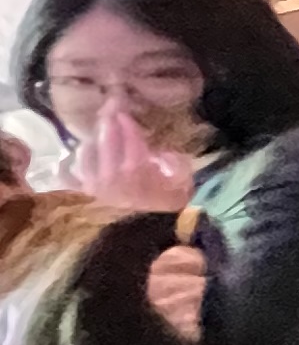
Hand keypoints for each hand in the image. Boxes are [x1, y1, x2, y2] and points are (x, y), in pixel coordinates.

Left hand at [77, 105, 191, 214]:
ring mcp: (93, 185)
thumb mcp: (184, 184)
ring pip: (86, 154)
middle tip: (109, 105)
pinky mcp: (84, 196)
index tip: (124, 108)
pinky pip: (69, 176)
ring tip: (96, 131)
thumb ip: (177, 163)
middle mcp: (110, 174)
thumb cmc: (169, 209)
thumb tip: (164, 152)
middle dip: (108, 121)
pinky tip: (71, 158)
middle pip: (106, 140)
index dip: (127, 122)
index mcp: (136, 169)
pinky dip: (68, 165)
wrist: (148, 239)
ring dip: (91, 139)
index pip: (130, 137)